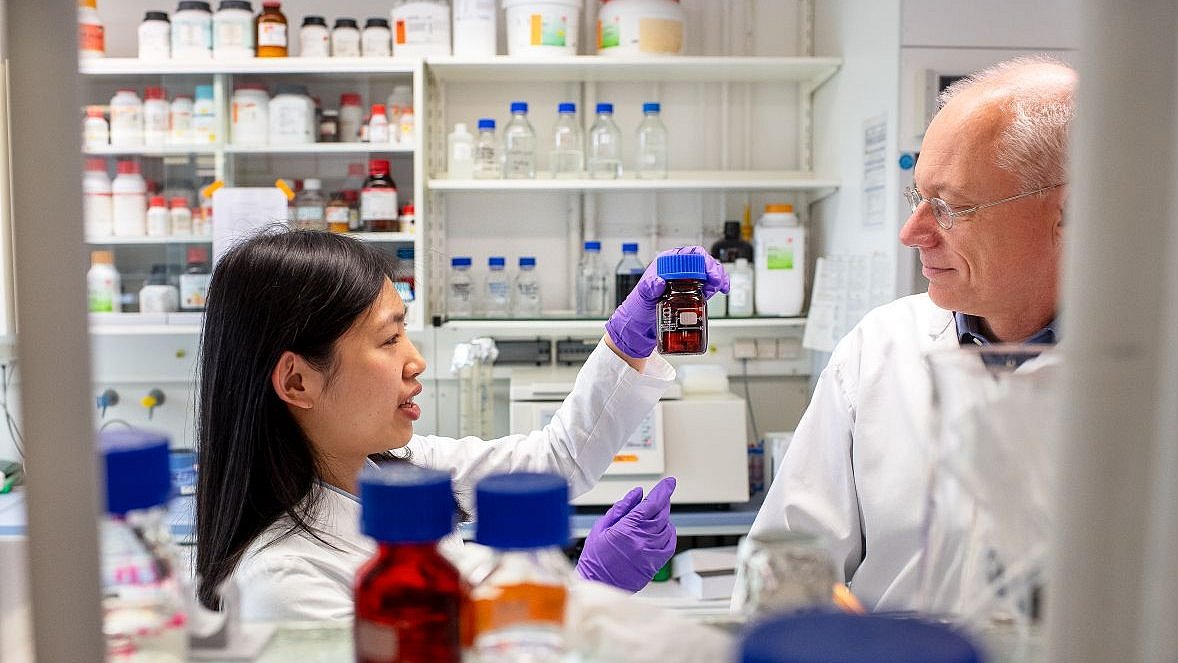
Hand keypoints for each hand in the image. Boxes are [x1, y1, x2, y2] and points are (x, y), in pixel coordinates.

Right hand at [576, 476, 677, 592]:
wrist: (597, 584)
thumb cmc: (595, 558)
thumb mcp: (601, 527)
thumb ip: (621, 508)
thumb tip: (637, 494)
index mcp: (626, 529)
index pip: (651, 505)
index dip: (662, 491)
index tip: (669, 483)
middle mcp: (641, 541)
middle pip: (661, 514)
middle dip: (663, 502)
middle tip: (662, 495)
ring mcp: (649, 553)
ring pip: (666, 528)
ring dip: (664, 518)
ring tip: (655, 515)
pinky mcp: (654, 564)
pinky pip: (669, 545)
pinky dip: (669, 534)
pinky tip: (663, 530)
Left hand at [604, 247, 728, 358]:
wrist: (641, 324)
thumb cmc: (638, 306)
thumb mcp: (642, 296)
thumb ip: (648, 288)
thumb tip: (658, 281)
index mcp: (666, 263)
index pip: (690, 254)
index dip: (703, 261)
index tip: (708, 275)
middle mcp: (678, 269)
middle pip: (703, 262)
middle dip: (714, 271)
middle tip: (716, 284)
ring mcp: (687, 281)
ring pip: (709, 273)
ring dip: (717, 279)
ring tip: (718, 289)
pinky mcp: (692, 293)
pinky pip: (708, 285)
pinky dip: (718, 286)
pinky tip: (722, 290)